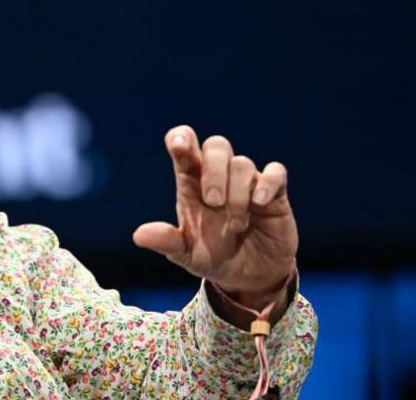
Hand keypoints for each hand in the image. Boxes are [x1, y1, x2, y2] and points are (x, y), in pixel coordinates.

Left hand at [132, 126, 297, 307]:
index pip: (185, 146)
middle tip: (213, 202)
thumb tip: (139, 235)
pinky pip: (276, 173)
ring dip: (237, 194)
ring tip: (236, 226)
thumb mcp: (185, 254)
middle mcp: (219, 177)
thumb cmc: (213, 256)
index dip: (181, 138)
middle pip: (217, 145)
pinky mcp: (274, 194)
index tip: (179, 146)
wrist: (248, 277)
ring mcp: (247, 182)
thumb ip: (166, 242)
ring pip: (243, 164)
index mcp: (192, 183)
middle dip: (213, 171)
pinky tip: (259, 203)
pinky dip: (268, 184)